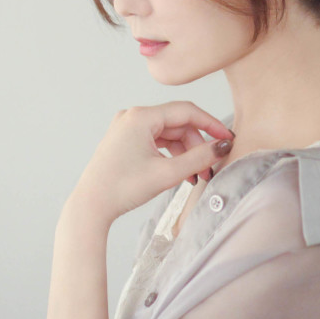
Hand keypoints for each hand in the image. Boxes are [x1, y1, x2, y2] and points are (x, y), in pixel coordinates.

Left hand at [69, 101, 234, 225]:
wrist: (90, 206)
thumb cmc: (122, 188)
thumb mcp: (167, 173)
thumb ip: (200, 158)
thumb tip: (223, 146)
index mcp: (141, 116)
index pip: (187, 112)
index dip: (211, 124)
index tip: (228, 138)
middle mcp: (133, 116)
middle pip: (178, 124)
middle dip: (196, 146)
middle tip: (209, 168)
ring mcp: (127, 127)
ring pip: (168, 134)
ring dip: (185, 153)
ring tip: (195, 176)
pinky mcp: (125, 139)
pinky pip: (156, 140)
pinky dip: (171, 154)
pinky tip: (180, 172)